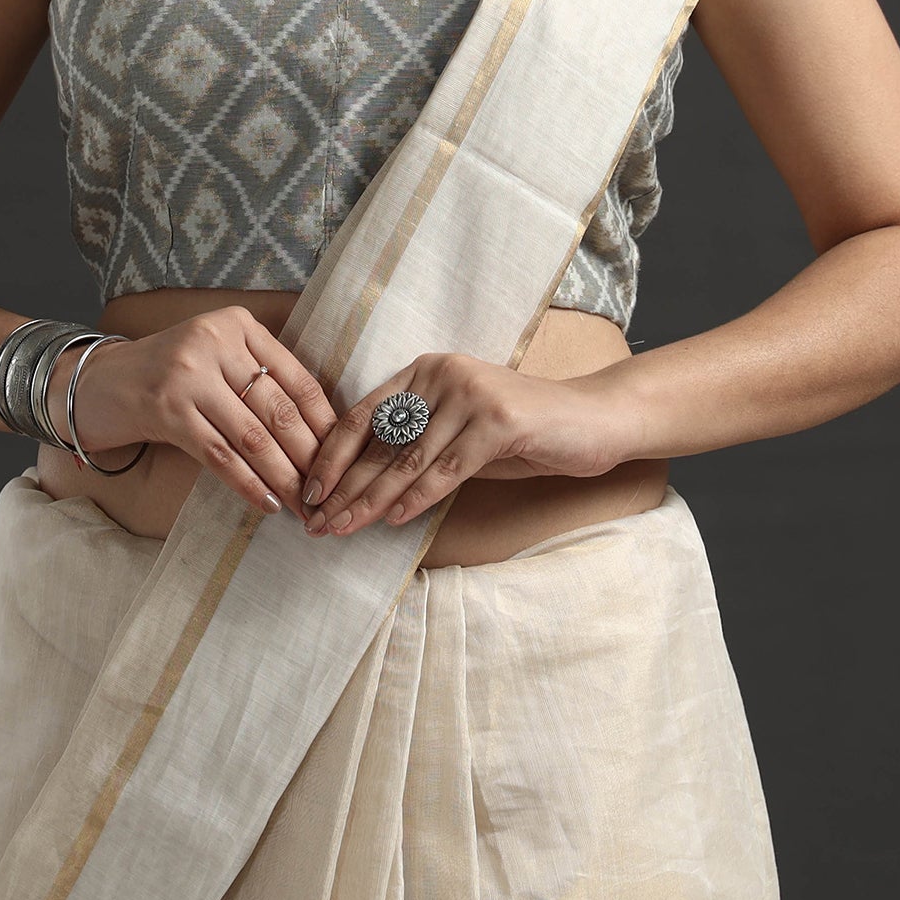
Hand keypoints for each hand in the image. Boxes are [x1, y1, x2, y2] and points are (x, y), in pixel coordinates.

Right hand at [65, 305, 340, 518]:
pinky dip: (248, 485)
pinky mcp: (167, 410)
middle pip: (277, 410)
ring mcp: (188, 375)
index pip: (296, 378)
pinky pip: (220, 456)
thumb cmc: (168, 374)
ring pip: (252, 437)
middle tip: (329, 492)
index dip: (323, 422)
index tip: (342, 457)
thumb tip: (319, 429)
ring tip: (305, 506)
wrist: (97, 383)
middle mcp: (214, 342)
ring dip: (284, 478)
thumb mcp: (216, 357)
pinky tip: (268, 504)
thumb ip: (259, 375)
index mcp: (237, 325)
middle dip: (309, 458)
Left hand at [300, 353, 623, 539]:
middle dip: (344, 486)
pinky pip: (448, 467)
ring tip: (344, 529)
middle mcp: (442, 374)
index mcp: (425, 370)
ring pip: (409, 458)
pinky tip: (395, 520)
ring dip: (372, 499)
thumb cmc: (522, 431)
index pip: (364, 415)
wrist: (593, 420)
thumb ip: (416, 445)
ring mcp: (471, 393)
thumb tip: (357, 486)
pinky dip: (419, 497)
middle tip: (316, 523)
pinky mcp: (499, 419)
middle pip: (381, 440)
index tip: (307, 493)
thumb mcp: (460, 431)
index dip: (331, 456)